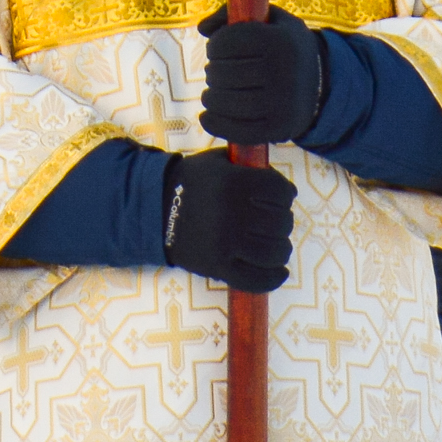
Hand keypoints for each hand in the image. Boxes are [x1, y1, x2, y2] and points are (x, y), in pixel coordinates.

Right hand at [163, 150, 295, 293]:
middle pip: (281, 222)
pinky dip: (273, 277)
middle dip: (283, 220)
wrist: (155, 210)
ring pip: (274, 251)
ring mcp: (225, 244)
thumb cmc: (191, 183)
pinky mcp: (218, 267)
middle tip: (275, 220)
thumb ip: (247, 165)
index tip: (282, 196)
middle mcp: (232, 214)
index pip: (280, 191)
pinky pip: (256, 279)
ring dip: (281, 248)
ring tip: (276, 244)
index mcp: (233, 183)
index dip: (286, 193)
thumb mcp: (217, 162)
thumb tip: (279, 179)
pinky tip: (279, 271)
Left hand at [199, 8, 327, 146]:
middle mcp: (283, 71)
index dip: (215, 46)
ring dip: (210, 98)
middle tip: (215, 72)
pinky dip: (215, 124)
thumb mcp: (271, 21)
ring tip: (211, 94)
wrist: (323, 84)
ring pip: (226, 102)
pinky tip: (207, 117)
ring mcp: (282, 103)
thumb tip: (204, 28)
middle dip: (212, 71)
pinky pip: (237, 130)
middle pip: (223, 73)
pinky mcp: (279, 129)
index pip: (228, 42)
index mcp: (280, 41)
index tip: (216, 49)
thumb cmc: (285, 47)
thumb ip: (235, 14)